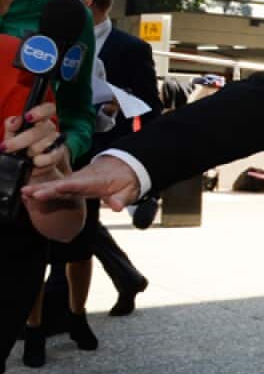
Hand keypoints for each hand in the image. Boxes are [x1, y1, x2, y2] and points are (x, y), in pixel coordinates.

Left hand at [3, 104, 63, 169]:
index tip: (28, 118)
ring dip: (29, 153)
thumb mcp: (12, 135)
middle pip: (41, 130)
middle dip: (21, 141)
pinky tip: (35, 163)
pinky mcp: (60, 154)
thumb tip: (16, 120)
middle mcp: (51, 128)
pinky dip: (41, 161)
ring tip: (24, 157)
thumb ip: (12, 125)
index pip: (48, 109)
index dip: (41, 111)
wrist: (32, 166)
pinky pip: (52, 157)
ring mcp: (57, 141)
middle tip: (6, 148)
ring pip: (42, 145)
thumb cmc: (21, 147)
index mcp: (41, 119)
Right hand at [23, 153, 141, 210]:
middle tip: (33, 192)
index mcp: (98, 181)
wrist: (123, 166)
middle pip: (65, 183)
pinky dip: (43, 188)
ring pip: (57, 183)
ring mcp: (76, 179)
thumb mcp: (129, 191)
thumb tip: (117, 207)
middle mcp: (84, 178)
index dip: (71, 185)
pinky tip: (28, 193)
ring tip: (25, 192)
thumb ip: (121, 199)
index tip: (59, 187)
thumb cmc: (126, 180)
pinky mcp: (72, 182)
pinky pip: (56, 185)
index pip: (84, 183)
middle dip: (49, 188)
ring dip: (41, 187)